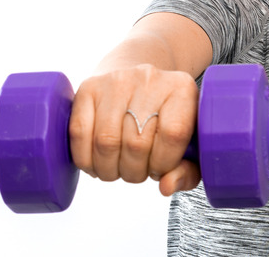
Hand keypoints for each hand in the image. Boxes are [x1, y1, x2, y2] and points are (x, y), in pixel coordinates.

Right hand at [68, 64, 200, 196]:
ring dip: (109, 169)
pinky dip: (86, 159)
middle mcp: (150, 79)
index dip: (163, 163)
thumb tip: (166, 187)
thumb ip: (187, 171)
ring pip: (105, 142)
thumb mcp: (189, 143)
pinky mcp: (88, 87)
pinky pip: (79, 134)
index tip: (160, 168)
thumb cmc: (166, 119)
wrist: (138, 83)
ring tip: (118, 167)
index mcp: (182, 90)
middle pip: (136, 143)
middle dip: (135, 171)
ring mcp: (116, 81)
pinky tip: (97, 161)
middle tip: (137, 170)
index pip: (173, 135)